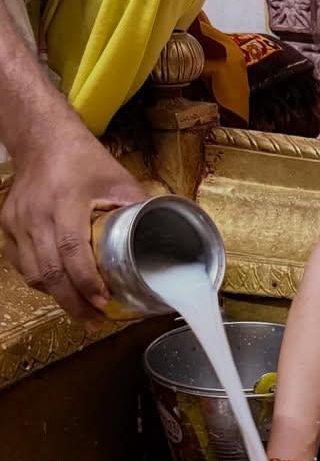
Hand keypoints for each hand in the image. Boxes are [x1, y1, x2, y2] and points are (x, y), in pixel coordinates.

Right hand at [1, 117, 146, 320]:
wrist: (43, 140)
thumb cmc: (85, 160)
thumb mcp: (119, 180)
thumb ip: (138, 208)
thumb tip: (162, 239)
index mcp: (65, 201)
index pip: (71, 250)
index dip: (86, 281)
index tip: (104, 301)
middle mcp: (35, 214)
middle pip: (49, 270)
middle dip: (73, 301)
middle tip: (95, 320)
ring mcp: (16, 221)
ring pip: (32, 273)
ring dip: (57, 296)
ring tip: (81, 311)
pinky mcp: (6, 225)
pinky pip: (21, 264)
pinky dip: (40, 282)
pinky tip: (60, 290)